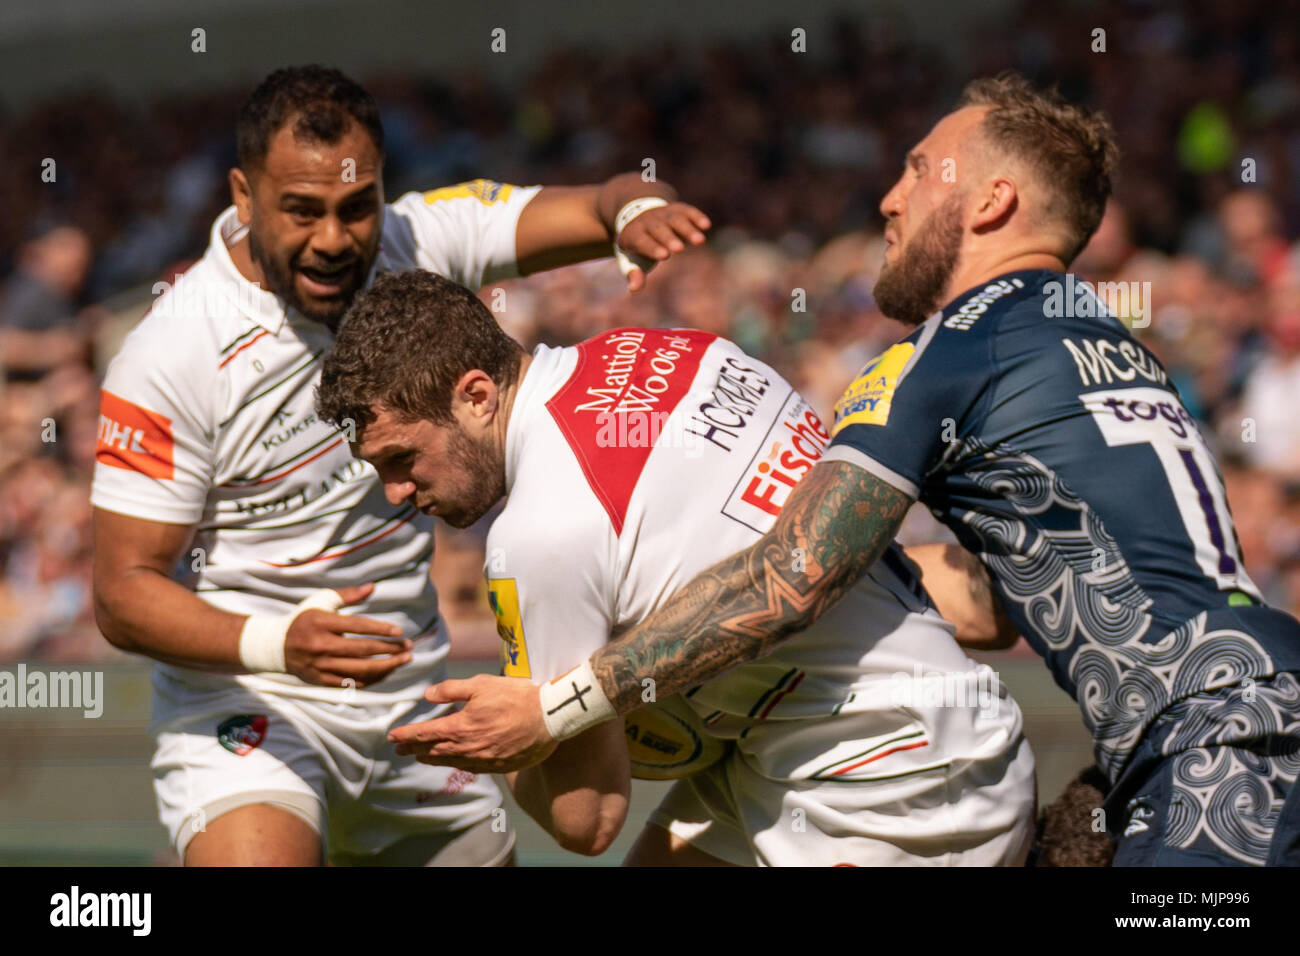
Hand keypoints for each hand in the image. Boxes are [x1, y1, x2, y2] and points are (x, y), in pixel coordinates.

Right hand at [283, 583, 410, 687]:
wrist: (275, 646)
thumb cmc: (303, 619)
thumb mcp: (321, 601)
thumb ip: (348, 595)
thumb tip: (372, 587)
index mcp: (322, 623)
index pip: (357, 627)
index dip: (380, 629)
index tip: (399, 632)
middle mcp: (321, 645)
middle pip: (362, 650)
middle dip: (389, 650)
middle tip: (409, 647)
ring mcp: (321, 665)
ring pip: (359, 670)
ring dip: (386, 666)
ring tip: (404, 660)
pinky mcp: (321, 680)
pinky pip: (351, 682)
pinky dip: (371, 679)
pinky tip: (386, 671)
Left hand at [388, 674, 557, 772]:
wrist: (548, 719)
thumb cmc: (516, 697)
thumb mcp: (482, 684)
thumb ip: (452, 690)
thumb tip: (428, 695)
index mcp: (460, 727)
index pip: (424, 733)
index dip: (406, 735)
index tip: (392, 736)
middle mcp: (467, 748)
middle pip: (432, 751)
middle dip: (413, 749)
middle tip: (399, 749)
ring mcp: (481, 760)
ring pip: (449, 762)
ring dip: (431, 759)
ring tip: (420, 756)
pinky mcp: (496, 767)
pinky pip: (468, 768)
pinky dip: (454, 764)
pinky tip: (453, 761)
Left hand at [617, 202, 710, 291]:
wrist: (638, 214)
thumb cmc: (637, 245)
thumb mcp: (631, 259)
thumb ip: (634, 273)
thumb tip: (634, 289)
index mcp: (633, 234)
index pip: (641, 241)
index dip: (652, 248)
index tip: (664, 255)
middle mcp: (647, 221)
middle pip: (658, 229)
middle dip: (669, 238)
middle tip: (679, 249)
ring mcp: (663, 214)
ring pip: (675, 219)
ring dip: (687, 229)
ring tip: (700, 241)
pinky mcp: (677, 209)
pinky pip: (686, 211)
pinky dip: (696, 217)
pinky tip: (706, 226)